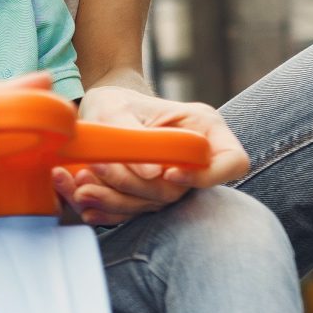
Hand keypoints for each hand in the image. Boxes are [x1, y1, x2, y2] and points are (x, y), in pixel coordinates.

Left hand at [54, 85, 249, 225]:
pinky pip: (133, 211)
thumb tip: (154, 175)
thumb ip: (138, 140)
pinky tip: (84, 206)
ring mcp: (172, 180)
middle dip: (136, 188)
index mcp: (204, 130)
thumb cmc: (116, 100)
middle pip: (180, 190)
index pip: (231, 162)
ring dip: (114, 202)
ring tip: (81, 190)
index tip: (170, 173)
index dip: (206, 175)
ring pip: (153, 204)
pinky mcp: (148, 195)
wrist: (101, 111)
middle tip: (96, 171)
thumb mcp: (118, 109)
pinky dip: (107, 211)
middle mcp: (193, 160)